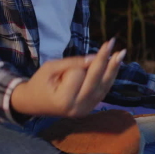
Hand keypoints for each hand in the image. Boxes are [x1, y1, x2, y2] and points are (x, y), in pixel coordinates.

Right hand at [10, 38, 125, 116]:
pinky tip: (115, 64)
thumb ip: (72, 63)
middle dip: (103, 61)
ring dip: (112, 69)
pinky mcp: (91, 108)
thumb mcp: (50, 68)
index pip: (77, 74)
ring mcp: (86, 110)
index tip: (63, 68)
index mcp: (63, 100)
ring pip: (103, 86)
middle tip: (111, 43)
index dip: (74, 65)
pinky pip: (103, 91)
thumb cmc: (40, 83)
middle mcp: (77, 108)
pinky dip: (109, 77)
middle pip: (95, 81)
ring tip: (120, 53)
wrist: (33, 103)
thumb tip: (95, 58)